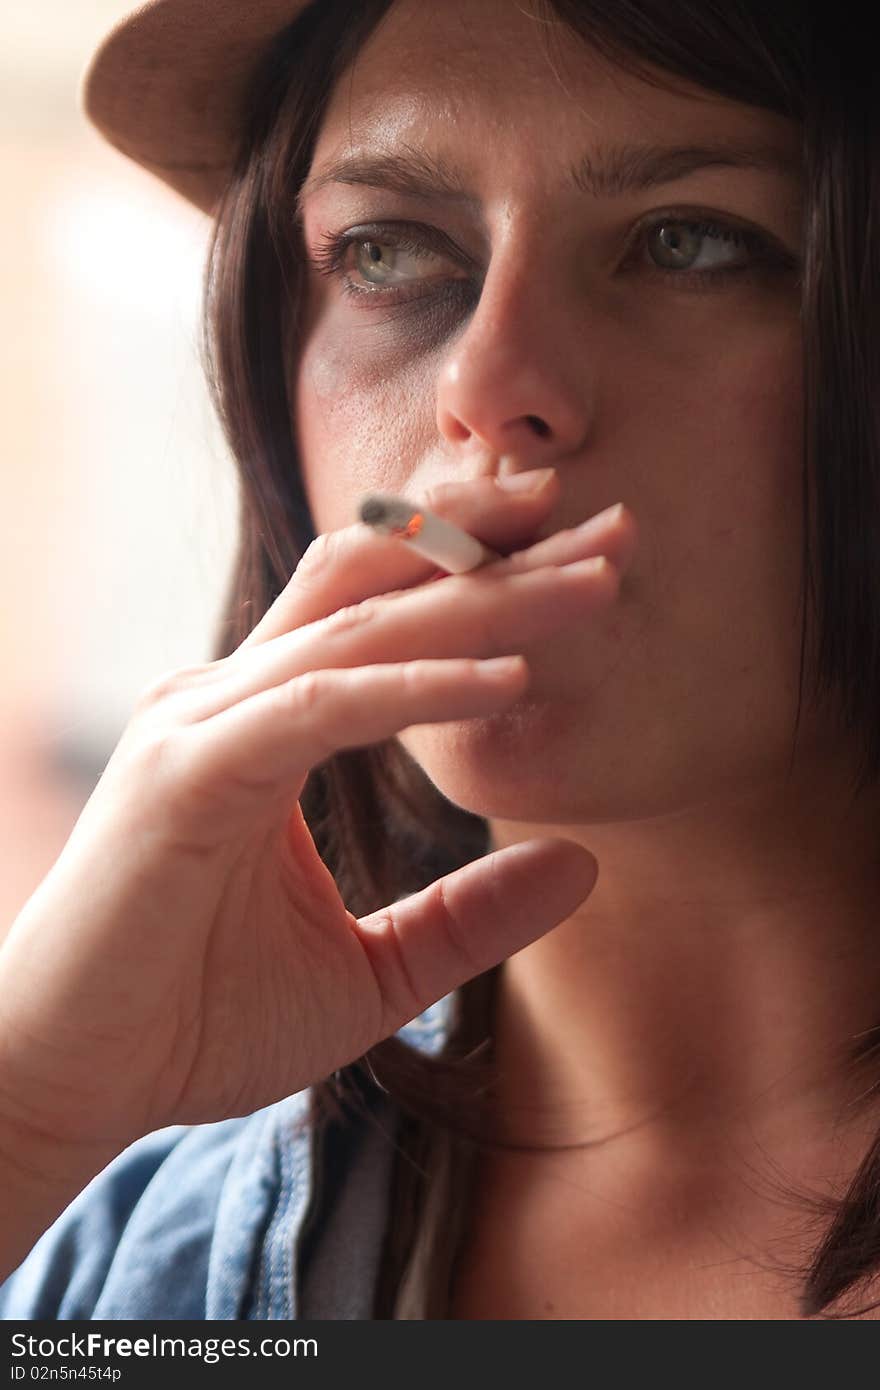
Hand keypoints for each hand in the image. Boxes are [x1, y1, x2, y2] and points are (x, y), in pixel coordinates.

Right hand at [0, 471, 635, 1160]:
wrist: (75, 1082)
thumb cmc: (197, 1021)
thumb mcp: (373, 974)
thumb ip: (469, 915)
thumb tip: (586, 862)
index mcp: (265, 721)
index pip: (385, 612)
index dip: (490, 576)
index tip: (595, 559)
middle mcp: (231, 698)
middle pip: (378, 582)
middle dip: (497, 545)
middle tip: (616, 525)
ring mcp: (203, 725)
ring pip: (361, 627)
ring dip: (483, 597)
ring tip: (593, 577)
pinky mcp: (189, 775)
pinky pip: (322, 707)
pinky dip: (418, 687)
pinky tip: (510, 678)